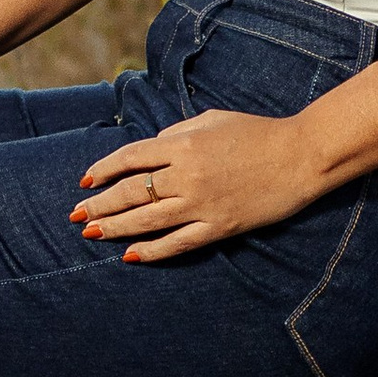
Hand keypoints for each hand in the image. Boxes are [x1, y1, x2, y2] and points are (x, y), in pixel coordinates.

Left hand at [71, 108, 322, 261]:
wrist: (301, 156)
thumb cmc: (258, 132)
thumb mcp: (213, 121)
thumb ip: (178, 134)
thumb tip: (151, 149)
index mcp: (184, 144)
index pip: (131, 158)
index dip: (104, 169)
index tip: (86, 181)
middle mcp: (187, 174)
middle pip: (132, 191)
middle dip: (99, 203)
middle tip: (76, 215)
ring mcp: (202, 203)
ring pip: (147, 220)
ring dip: (115, 227)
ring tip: (91, 233)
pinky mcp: (219, 226)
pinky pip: (178, 242)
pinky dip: (152, 250)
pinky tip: (131, 255)